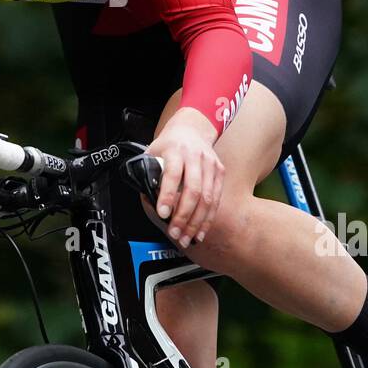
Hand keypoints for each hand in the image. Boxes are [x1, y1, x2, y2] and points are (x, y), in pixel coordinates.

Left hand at [146, 108, 223, 249]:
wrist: (192, 128)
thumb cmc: (168, 145)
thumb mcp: (153, 153)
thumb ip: (149, 174)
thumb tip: (147, 200)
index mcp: (175, 150)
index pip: (172, 174)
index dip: (167, 195)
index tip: (162, 214)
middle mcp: (195, 157)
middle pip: (193, 190)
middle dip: (184, 216)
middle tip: (174, 233)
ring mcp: (210, 164)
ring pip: (207, 198)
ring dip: (196, 222)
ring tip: (186, 238)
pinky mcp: (220, 172)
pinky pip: (216, 199)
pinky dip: (208, 218)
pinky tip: (200, 232)